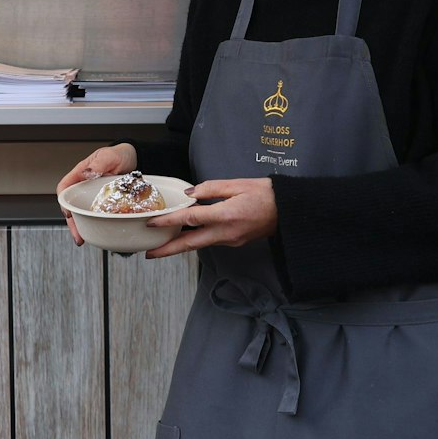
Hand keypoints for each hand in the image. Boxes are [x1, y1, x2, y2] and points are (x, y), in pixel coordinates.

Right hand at [56, 144, 136, 245]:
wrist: (134, 159)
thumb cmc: (117, 154)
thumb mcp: (108, 156)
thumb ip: (98, 164)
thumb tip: (87, 172)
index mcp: (80, 175)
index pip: (64, 189)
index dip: (63, 202)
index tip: (68, 214)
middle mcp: (84, 188)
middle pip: (71, 207)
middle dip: (72, 223)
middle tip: (77, 235)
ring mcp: (93, 197)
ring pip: (83, 214)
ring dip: (82, 227)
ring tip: (84, 239)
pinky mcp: (104, 204)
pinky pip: (97, 216)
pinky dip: (97, 226)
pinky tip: (100, 233)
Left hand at [144, 177, 277, 258]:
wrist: (288, 211)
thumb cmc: (266, 194)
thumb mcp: (237, 184)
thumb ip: (211, 188)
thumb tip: (190, 193)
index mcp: (226, 215)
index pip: (191, 218)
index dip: (169, 221)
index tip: (153, 223)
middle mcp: (226, 232)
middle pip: (190, 244)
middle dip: (168, 250)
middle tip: (149, 254)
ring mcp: (230, 240)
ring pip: (199, 245)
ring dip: (180, 246)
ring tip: (162, 246)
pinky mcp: (234, 241)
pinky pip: (210, 241)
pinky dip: (195, 240)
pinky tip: (186, 236)